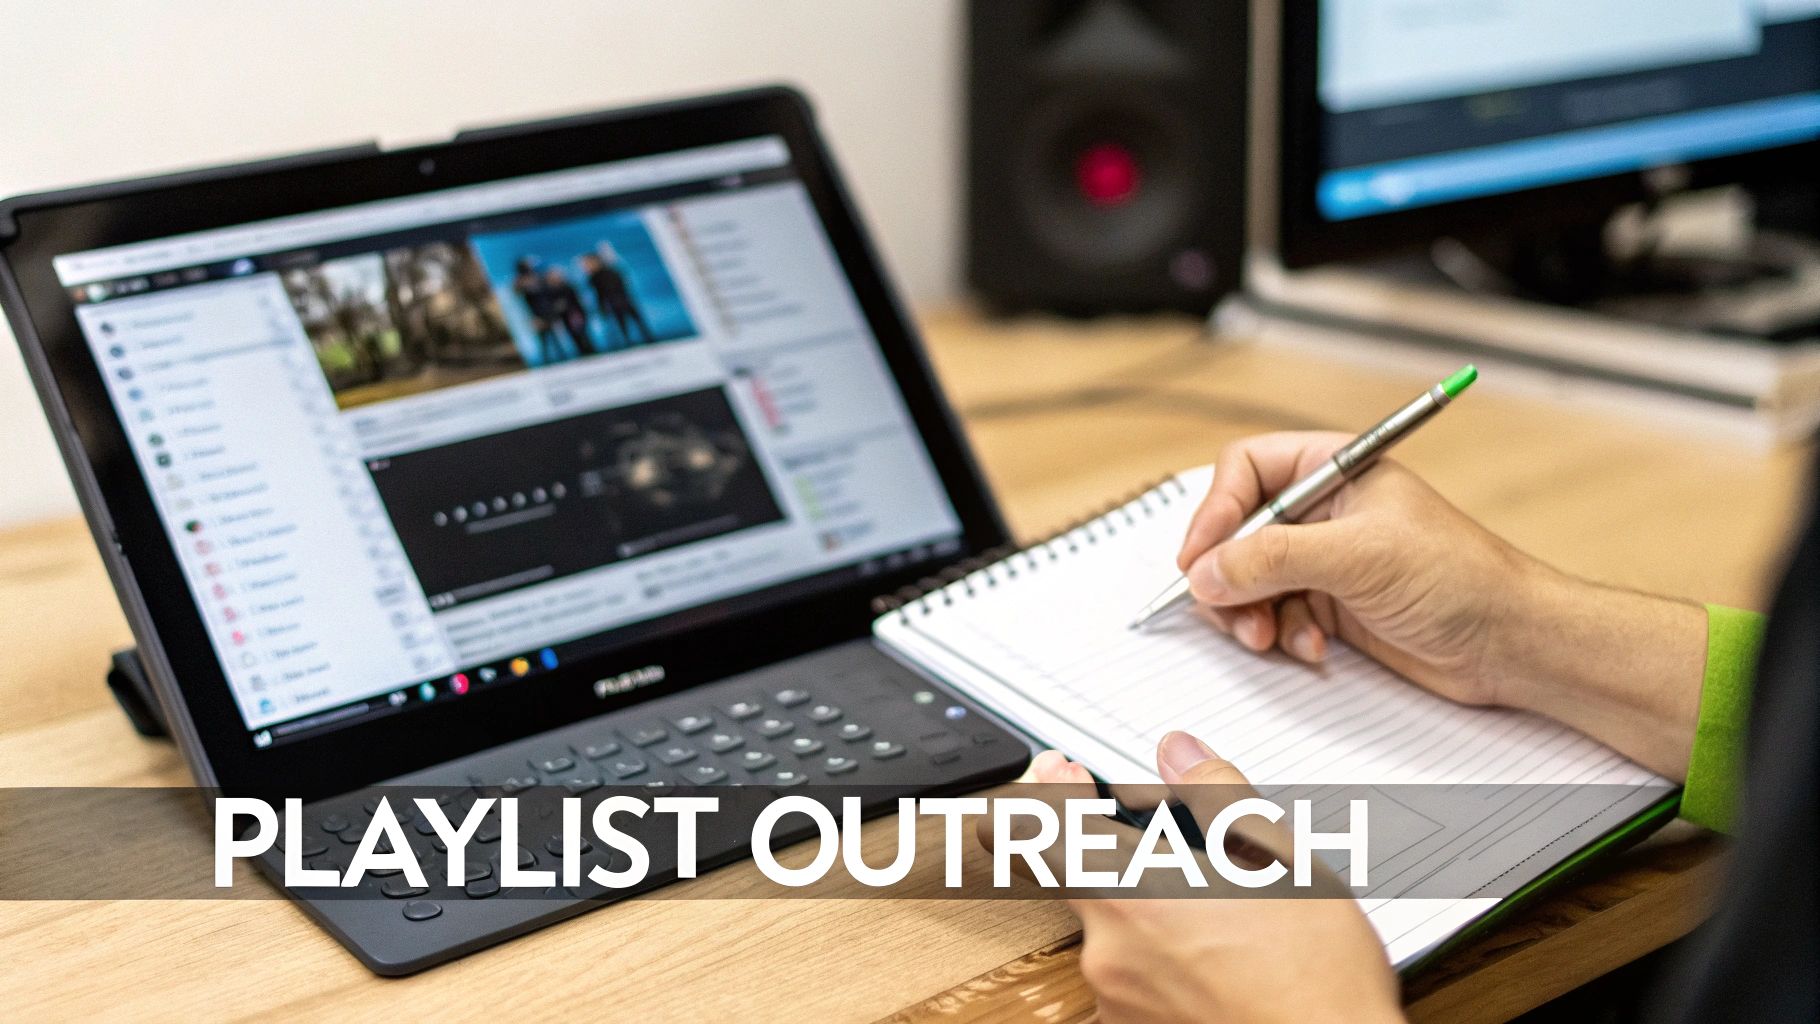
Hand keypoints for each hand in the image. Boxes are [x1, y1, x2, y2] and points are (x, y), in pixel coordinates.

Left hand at [1001, 739, 1403, 1023]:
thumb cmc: (1316, 980)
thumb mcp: (1282, 863)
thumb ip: (1217, 797)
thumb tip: (1181, 754)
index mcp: (1132, 892)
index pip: (1038, 827)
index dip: (1047, 792)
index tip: (1064, 775)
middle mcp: (1108, 951)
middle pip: (1083, 879)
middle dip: (1124, 857)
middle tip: (1179, 854)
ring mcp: (1116, 1001)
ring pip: (1114, 933)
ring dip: (1151, 915)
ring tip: (1224, 921)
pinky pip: (1132, 980)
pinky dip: (1163, 963)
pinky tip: (1217, 962)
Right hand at [1175, 432, 1706, 778]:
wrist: (1510, 643)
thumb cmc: (1462, 578)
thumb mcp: (1359, 556)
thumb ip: (1274, 557)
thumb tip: (1207, 570)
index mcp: (1335, 470)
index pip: (1247, 470)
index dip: (1216, 510)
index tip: (1199, 556)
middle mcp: (1324, 512)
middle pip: (1237, 530)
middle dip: (1228, 574)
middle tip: (1227, 606)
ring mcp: (1324, 561)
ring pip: (1248, 579)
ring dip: (1249, 612)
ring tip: (1268, 636)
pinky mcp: (1329, 606)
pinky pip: (1273, 614)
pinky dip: (1280, 634)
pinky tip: (1310, 648)